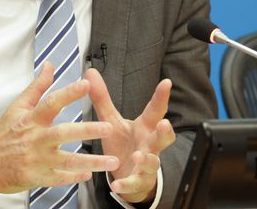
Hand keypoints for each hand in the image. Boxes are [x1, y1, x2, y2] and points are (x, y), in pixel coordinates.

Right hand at [0, 62, 119, 195]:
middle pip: (64, 132)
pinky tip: (87, 175)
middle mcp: (35, 138)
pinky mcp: (35, 177)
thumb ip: (38, 87)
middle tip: (108, 128)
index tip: (86, 84)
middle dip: (88, 130)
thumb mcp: (17, 107)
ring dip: (92, 162)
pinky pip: (59, 178)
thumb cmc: (1, 134)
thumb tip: (50, 66)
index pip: (52, 102)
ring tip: (112, 161)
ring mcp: (36, 159)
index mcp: (31, 119)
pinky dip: (74, 177)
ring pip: (67, 161)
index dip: (69, 92)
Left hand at [84, 68, 176, 203]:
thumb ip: (102, 98)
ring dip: (147, 159)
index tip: (166, 82)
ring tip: (138, 155)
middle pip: (163, 138)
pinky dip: (126, 184)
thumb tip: (90, 71)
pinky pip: (134, 183)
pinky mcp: (138, 181)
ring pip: (152, 162)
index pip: (155, 110)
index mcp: (145, 127)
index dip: (161, 97)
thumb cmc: (124, 143)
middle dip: (165, 132)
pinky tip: (117, 185)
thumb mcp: (112, 120)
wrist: (128, 174)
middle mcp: (150, 145)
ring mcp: (146, 164)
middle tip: (165, 124)